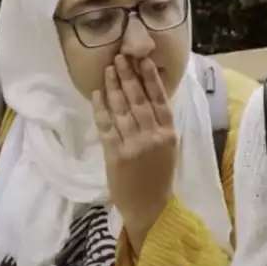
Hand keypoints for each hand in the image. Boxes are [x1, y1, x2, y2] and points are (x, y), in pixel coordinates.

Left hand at [91, 55, 177, 245]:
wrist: (149, 207)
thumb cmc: (158, 177)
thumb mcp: (167, 150)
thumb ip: (159, 126)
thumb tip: (147, 97)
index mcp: (169, 134)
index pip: (160, 100)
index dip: (150, 79)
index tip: (143, 60)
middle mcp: (153, 137)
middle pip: (139, 100)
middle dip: (128, 77)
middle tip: (120, 57)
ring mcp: (134, 145)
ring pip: (122, 110)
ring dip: (113, 88)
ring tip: (108, 70)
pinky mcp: (117, 155)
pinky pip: (107, 127)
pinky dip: (101, 109)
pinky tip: (97, 95)